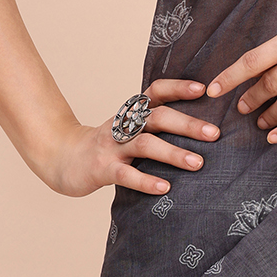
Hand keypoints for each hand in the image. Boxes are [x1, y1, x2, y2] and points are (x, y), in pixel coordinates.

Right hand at [32, 79, 218, 196]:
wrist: (62, 158)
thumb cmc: (108, 145)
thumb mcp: (130, 128)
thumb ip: (156, 125)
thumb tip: (202, 129)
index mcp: (133, 112)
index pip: (157, 91)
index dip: (179, 88)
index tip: (204, 89)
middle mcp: (124, 125)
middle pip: (158, 117)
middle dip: (187, 124)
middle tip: (214, 134)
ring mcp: (112, 146)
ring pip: (145, 144)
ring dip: (173, 153)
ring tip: (197, 164)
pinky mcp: (101, 168)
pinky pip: (125, 174)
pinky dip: (145, 181)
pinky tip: (164, 188)